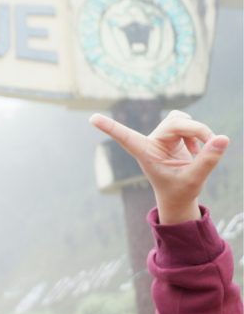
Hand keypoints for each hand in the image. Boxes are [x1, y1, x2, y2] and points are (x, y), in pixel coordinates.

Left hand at [90, 110, 228, 224]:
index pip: (126, 138)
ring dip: (197, 130)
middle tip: (211, 143)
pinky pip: (187, 122)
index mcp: (145, 153)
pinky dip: (198, 133)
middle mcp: (150, 142)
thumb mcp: (194, 179)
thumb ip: (208, 160)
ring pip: (180, 119)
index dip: (111, 127)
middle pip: (175, 122)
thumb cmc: (179, 191)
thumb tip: (222, 139)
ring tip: (203, 148)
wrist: (179, 195)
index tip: (91, 119)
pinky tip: (197, 149)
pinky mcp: (172, 135)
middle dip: (196, 130)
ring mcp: (161, 137)